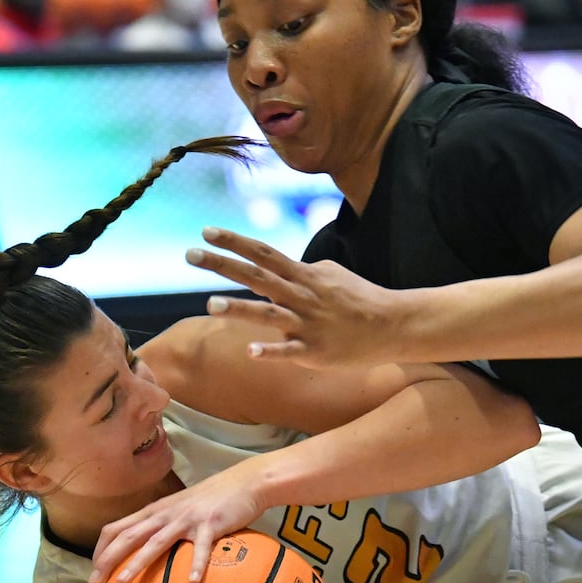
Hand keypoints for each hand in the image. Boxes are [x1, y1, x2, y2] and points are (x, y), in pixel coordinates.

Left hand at [90, 464, 266, 582]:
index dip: (101, 549)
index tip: (94, 571)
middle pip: (128, 536)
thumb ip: (162, 526)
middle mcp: (165, 514)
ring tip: (123, 582)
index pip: (117, 528)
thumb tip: (145, 551)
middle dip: (108, 559)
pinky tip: (192, 582)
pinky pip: (201, 547)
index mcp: (155, 511)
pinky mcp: (211, 523)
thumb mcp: (179, 509)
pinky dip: (196, 564)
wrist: (245, 482)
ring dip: (137, 562)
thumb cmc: (211, 500)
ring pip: (156, 541)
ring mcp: (187, 518)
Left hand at [185, 226, 408, 367]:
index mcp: (303, 276)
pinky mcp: (315, 349)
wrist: (393, 324)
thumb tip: (280, 269)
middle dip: (222, 264)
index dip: (234, 241)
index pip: (263, 253)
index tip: (206, 231)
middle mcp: (301, 295)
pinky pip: (289, 350)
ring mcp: (307, 323)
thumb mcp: (331, 275)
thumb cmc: (360, 299)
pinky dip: (270, 350)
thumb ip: (303, 271)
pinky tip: (250, 352)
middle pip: (256, 276)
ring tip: (210, 304)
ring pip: (268, 313)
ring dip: (239, 308)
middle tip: (189, 254)